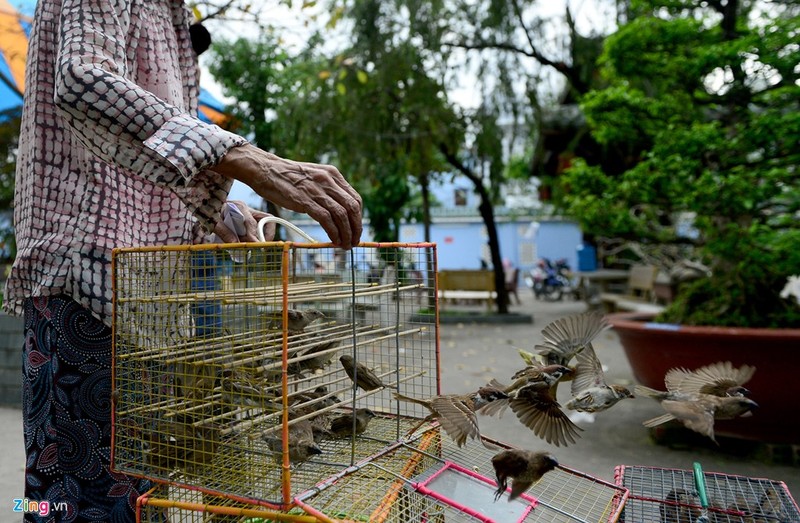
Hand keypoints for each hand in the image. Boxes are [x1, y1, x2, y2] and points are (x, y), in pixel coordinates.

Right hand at [213, 144, 362, 247]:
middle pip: (352, 208)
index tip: (356, 229)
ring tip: (345, 245)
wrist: (265, 169)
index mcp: (332, 174)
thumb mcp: (313, 177)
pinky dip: (333, 232)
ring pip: (342, 215)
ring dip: (347, 233)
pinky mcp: (305, 200)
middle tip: (354, 241)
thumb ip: (327, 189)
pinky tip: (334, 240)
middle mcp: (328, 180)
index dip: (358, 217)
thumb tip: (338, 209)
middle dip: (356, 228)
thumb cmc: (287, 177)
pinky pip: (326, 219)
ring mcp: (317, 190)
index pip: (355, 198)